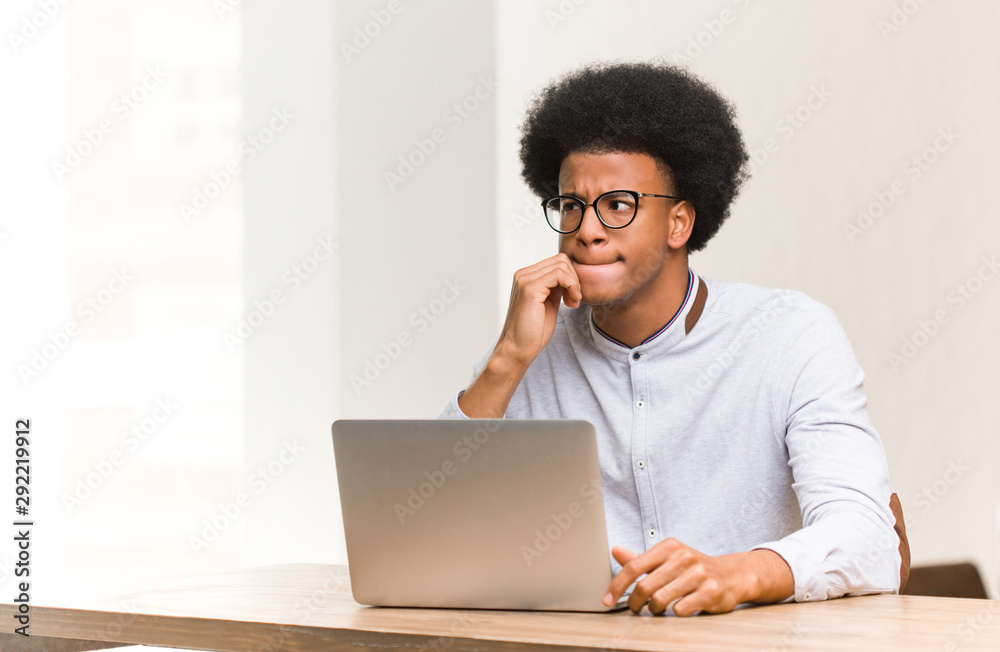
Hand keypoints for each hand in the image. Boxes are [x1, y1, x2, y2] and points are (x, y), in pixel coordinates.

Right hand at [493, 253, 582, 367]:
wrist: (519, 348)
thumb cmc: (533, 331)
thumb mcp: (548, 303)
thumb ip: (555, 288)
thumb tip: (569, 277)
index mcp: (526, 277)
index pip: (556, 262)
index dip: (570, 277)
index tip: (573, 298)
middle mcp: (523, 275)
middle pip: (560, 260)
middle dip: (574, 279)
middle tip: (575, 300)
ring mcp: (525, 280)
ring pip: (561, 265)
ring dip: (574, 283)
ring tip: (573, 302)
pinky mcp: (530, 288)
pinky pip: (559, 274)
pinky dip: (571, 285)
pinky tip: (571, 302)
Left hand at [603, 539, 793, 615]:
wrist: (732, 575)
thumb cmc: (694, 569)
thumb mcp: (668, 559)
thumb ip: (641, 559)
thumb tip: (615, 551)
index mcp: (669, 547)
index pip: (634, 567)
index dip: (617, 586)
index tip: (608, 600)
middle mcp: (683, 557)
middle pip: (645, 586)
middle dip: (635, 602)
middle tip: (635, 608)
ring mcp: (698, 574)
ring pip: (661, 600)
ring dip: (654, 609)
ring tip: (657, 609)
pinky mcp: (710, 591)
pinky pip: (681, 610)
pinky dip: (675, 613)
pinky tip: (678, 609)